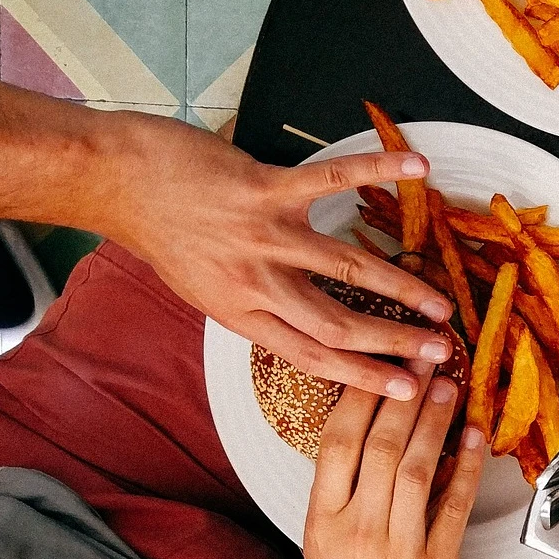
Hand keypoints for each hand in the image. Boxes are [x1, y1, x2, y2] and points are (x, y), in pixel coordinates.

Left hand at [98, 112, 453, 398]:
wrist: (117, 182)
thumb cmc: (161, 232)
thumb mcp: (203, 288)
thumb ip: (254, 305)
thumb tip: (303, 320)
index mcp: (241, 313)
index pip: (312, 356)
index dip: (365, 377)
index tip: (406, 390)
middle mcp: (256, 282)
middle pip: (338, 324)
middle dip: (396, 342)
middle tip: (441, 352)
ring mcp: (263, 235)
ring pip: (346, 268)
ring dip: (401, 287)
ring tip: (441, 303)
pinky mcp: (265, 189)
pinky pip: (332, 180)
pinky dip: (378, 170)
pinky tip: (417, 168)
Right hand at [304, 369, 485, 558]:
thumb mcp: (325, 538)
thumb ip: (344, 487)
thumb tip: (375, 424)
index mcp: (322, 519)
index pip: (337, 443)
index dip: (361, 397)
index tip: (381, 362)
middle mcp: (356, 531)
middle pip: (382, 449)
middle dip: (405, 397)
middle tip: (425, 359)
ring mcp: (396, 551)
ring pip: (418, 472)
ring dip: (436, 424)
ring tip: (449, 387)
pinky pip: (454, 509)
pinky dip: (467, 470)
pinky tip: (475, 438)